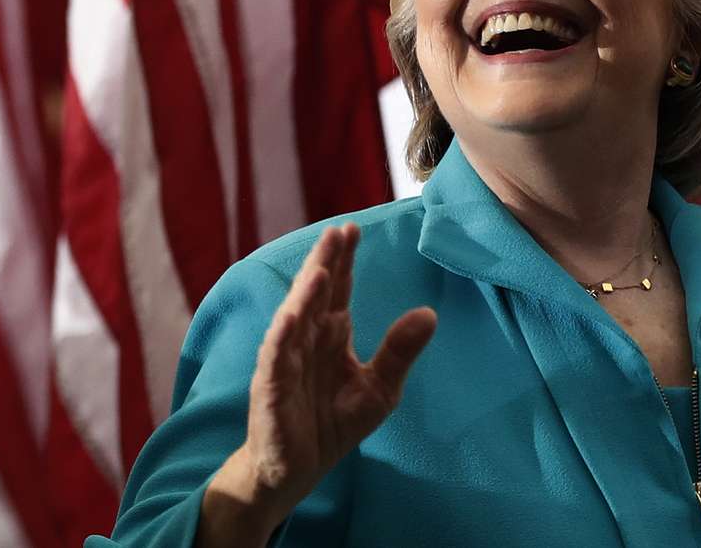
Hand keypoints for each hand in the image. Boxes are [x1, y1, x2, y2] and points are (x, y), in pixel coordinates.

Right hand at [199, 223, 437, 543]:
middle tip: (337, 232)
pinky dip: (281, 337)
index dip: (343, 260)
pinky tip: (289, 317)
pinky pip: (275, 358)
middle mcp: (305, 340)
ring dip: (304, 295)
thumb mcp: (378, 390)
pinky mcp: (271, 389)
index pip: (337, 289)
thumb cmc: (330, 424)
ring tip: (318, 269)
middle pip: (314, 294)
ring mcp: (285, 361)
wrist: (295, 472)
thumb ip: (399, 351)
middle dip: (324, 263)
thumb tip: (429, 313)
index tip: (352, 229)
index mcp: (330, 335)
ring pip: (294, 319)